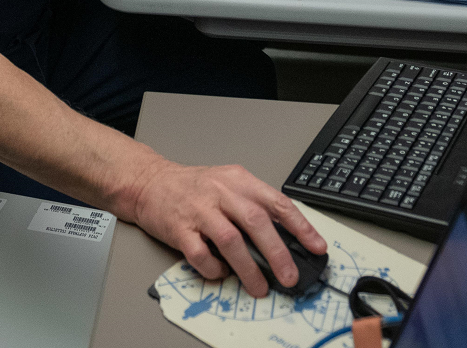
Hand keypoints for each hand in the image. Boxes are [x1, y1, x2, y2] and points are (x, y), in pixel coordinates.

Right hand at [125, 160, 327, 297]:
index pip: (277, 202)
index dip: (301, 226)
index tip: (317, 247)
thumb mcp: (229, 184)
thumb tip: (284, 240)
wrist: (150, 182)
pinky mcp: (179, 228)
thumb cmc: (194, 187)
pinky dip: (214, 268)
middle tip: (288, 276)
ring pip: (230, 241)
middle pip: (256, 223)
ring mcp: (199, 210)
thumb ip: (254, 206)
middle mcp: (221, 192)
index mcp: (239, 181)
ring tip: (258, 286)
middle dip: (277, 253)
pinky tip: (220, 273)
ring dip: (248, 268)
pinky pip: (200, 254)